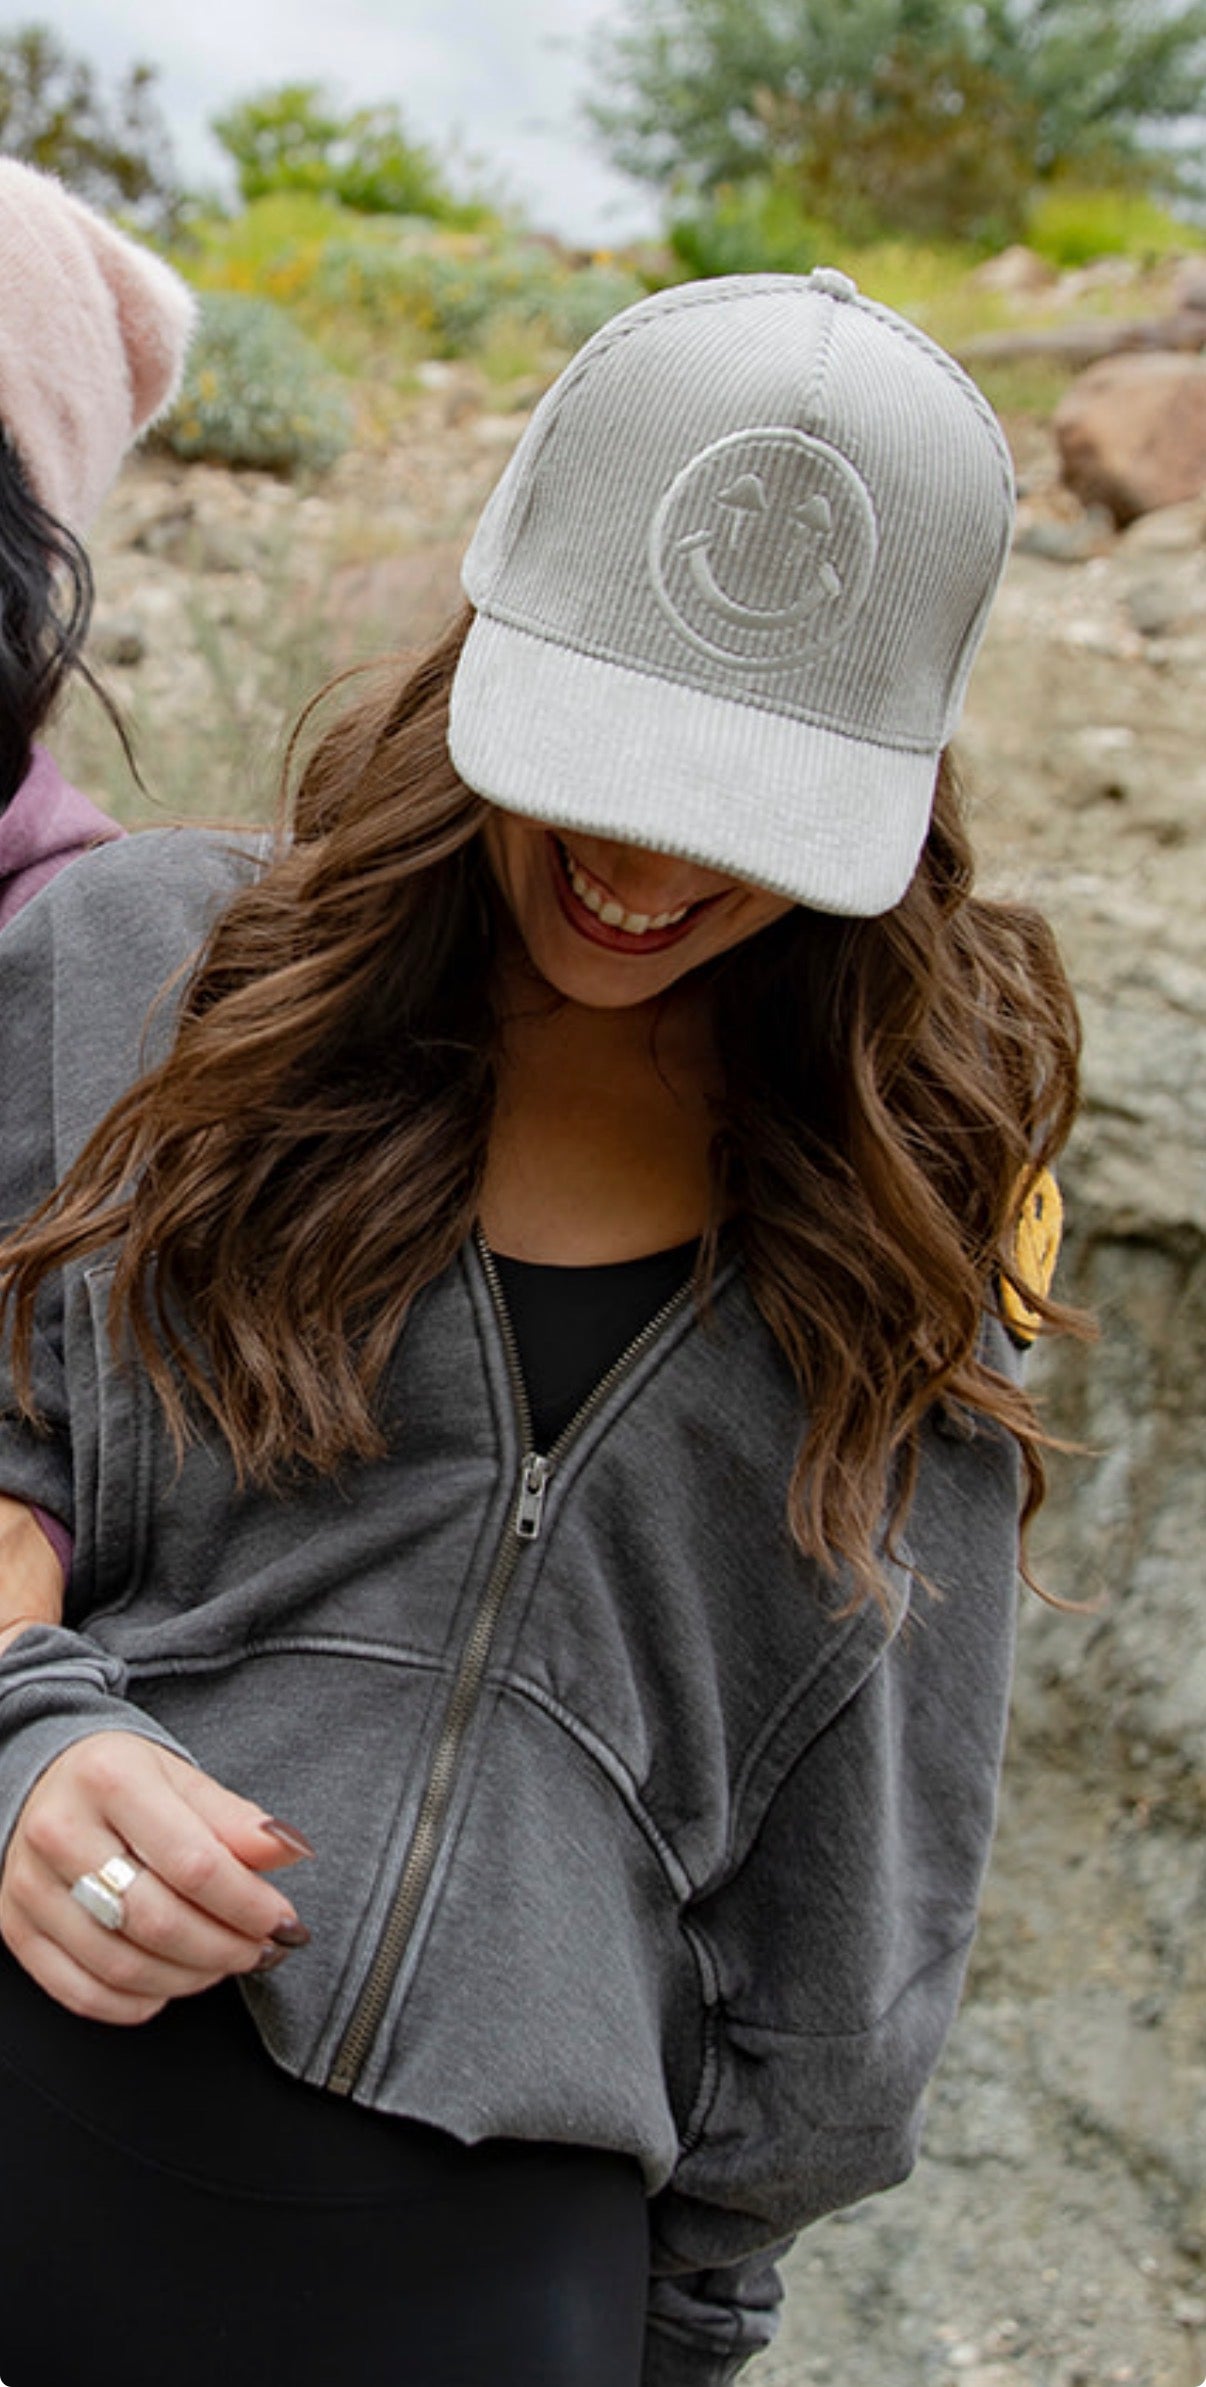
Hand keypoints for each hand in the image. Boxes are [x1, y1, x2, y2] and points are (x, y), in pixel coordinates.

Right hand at [0, 1732, 313, 2024]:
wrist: (45, 1779)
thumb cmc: (122, 1781)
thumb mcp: (183, 1779)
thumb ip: (236, 1820)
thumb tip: (290, 1850)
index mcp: (111, 1778)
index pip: (194, 1864)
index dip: (249, 1904)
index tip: (284, 1921)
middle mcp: (60, 1831)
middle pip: (158, 1921)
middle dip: (225, 1948)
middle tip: (260, 1950)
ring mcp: (30, 1885)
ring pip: (122, 1965)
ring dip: (189, 1978)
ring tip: (223, 1962)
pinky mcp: (16, 1928)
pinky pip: (81, 1992)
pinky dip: (136, 2003)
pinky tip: (170, 1982)